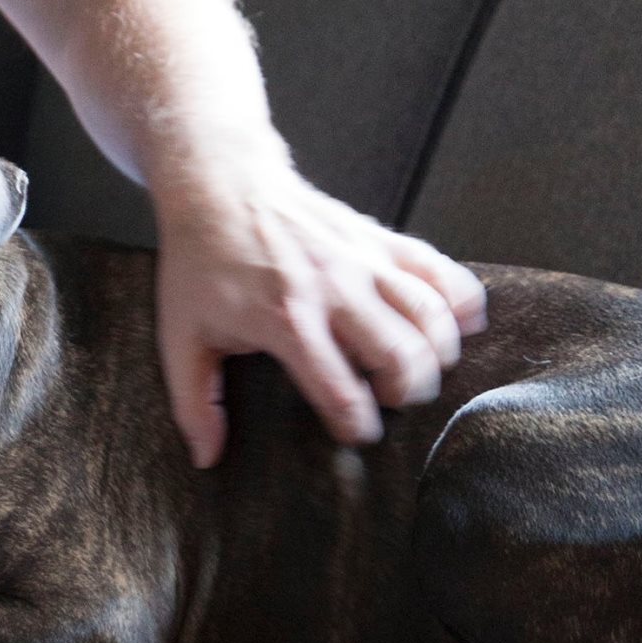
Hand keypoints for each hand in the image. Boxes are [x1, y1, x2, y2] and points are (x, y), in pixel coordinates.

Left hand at [152, 164, 486, 467]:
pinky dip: (460, 301)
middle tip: (388, 396)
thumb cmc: (200, 261)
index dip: (357, 425)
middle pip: (403, 357)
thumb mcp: (181, 332)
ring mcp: (361, 260)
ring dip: (436, 353)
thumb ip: (193, 400)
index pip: (342, 392)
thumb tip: (207, 459)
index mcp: (284, 319)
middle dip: (406, 392)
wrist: (218, 183)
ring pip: (431, 316)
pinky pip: (441, 271)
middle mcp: (332, 288)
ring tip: (413, 365)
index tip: (354, 431)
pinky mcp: (379, 238)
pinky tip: (452, 324)